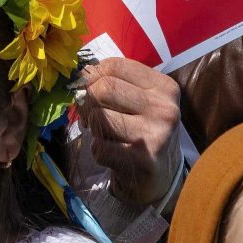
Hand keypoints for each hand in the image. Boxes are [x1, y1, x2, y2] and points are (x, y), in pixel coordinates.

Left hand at [74, 58, 181, 206]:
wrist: (162, 176)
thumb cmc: (144, 131)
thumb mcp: (139, 100)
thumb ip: (114, 83)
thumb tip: (78, 75)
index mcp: (164, 87)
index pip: (114, 66)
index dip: (91, 77)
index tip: (89, 90)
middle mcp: (164, 108)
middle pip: (104, 89)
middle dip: (88, 102)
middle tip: (90, 115)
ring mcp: (156, 134)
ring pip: (99, 117)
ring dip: (93, 127)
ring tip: (104, 134)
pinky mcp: (143, 160)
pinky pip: (99, 147)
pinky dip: (97, 150)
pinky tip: (112, 153)